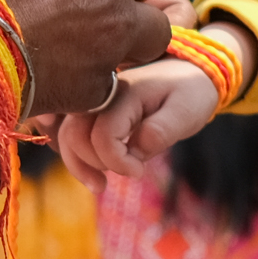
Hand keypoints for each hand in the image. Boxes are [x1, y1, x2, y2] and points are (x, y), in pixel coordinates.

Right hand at [53, 57, 218, 191]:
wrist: (190, 73)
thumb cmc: (190, 93)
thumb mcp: (186, 112)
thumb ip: (160, 132)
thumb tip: (134, 152)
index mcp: (124, 93)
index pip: (103, 135)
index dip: (117, 161)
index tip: (140, 171)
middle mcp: (102, 95)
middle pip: (74, 134)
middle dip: (92, 164)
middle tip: (120, 177)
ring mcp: (95, 101)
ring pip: (67, 135)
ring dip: (78, 164)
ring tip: (99, 185)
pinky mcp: (95, 111)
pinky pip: (72, 132)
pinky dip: (76, 154)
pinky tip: (92, 171)